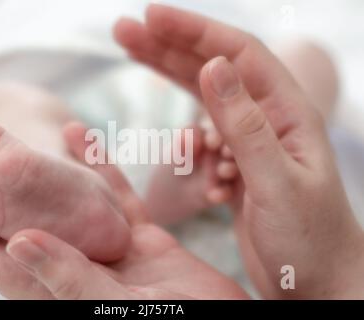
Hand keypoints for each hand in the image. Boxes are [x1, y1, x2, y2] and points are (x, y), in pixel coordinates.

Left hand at [0, 122, 248, 299]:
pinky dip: (98, 166)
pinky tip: (80, 134)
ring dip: (37, 167)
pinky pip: (115, 196)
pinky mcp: (141, 239)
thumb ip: (68, 279)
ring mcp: (108, 251)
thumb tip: (18, 243)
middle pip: (19, 220)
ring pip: (64, 201)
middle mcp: (76, 270)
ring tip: (9, 131)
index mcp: (58, 295)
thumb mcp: (119, 309)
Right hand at [115, 4, 363, 298]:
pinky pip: (202, 144)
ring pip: (203, 102)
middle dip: (167, 47)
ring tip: (135, 60)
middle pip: (212, 69)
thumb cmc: (310, 240)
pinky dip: (192, 153)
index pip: (237, 54)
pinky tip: (202, 175)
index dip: (193, 31)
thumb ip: (246, 125)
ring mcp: (249, 142)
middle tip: (124, 30)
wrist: (317, 283)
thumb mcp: (277, 182)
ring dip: (171, 85)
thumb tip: (214, 66)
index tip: (151, 16)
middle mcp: (268, 120)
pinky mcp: (235, 165)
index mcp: (288, 114)